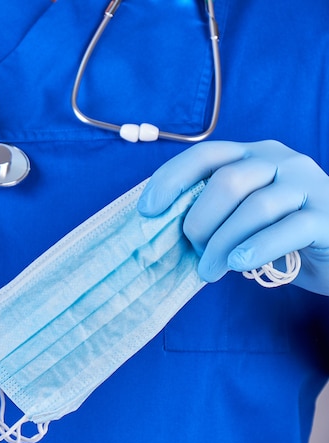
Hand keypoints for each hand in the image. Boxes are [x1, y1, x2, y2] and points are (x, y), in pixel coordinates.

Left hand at [137, 140, 328, 294]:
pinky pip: (287, 229)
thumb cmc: (277, 235)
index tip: (148, 210)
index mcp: (252, 155)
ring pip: (255, 207)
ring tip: (210, 271)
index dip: (171, 179)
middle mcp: (281, 160)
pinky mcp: (328, 215)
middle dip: (199, 222)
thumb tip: (163, 228)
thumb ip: (213, 213)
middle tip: (194, 252)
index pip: (205, 154)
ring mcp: (307, 185)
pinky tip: (239, 264)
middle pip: (227, 182)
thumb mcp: (240, 217)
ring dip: (222, 244)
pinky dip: (256, 248)